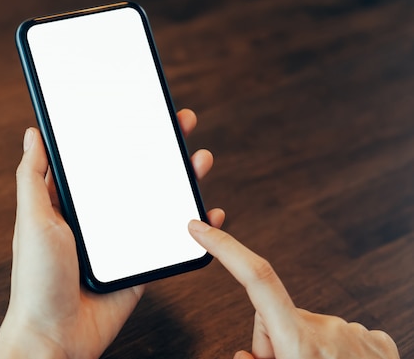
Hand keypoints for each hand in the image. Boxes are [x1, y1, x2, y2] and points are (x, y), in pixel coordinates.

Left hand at [0, 109, 224, 358]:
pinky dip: (191, 226)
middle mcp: (97, 217)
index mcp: (70, 202)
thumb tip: (32, 133)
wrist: (55, 339)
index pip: (98, 158)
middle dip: (159, 148)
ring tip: (199, 158)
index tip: (139, 109)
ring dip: (180, 180)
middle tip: (180, 123)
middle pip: (134, 174)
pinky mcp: (139, 265)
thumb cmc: (35, 281)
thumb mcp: (32, 221)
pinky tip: (207, 212)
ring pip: (156, 202)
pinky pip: (168, 240)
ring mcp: (121, 241)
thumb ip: (33, 178)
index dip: (119, 132)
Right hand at [188, 221, 399, 358]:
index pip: (256, 279)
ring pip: (307, 329)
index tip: (201, 229)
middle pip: (275, 317)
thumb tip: (245, 354)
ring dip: (303, 351)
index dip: (225, 249)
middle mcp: (328, 329)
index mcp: (299, 342)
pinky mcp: (376, 341)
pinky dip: (333, 353)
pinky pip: (339, 336)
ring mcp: (355, 333)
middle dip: (272, 342)